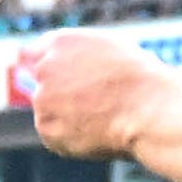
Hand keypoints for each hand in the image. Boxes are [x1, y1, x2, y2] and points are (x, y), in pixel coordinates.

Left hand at [13, 29, 160, 160]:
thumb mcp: (111, 49)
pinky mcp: (46, 128)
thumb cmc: (139, 80)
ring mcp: (42, 98)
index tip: (54, 80)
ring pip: (48, 112)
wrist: (146, 109)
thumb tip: (63, 65)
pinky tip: (93, 133)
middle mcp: (45, 67)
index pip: (34, 53)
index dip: (49, 68)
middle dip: (60, 95)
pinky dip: (68, 139)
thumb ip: (81, 54)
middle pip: (43, 85)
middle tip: (92, 105)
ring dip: (65, 118)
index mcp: (61, 42)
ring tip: (99, 119)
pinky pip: (53, 136)